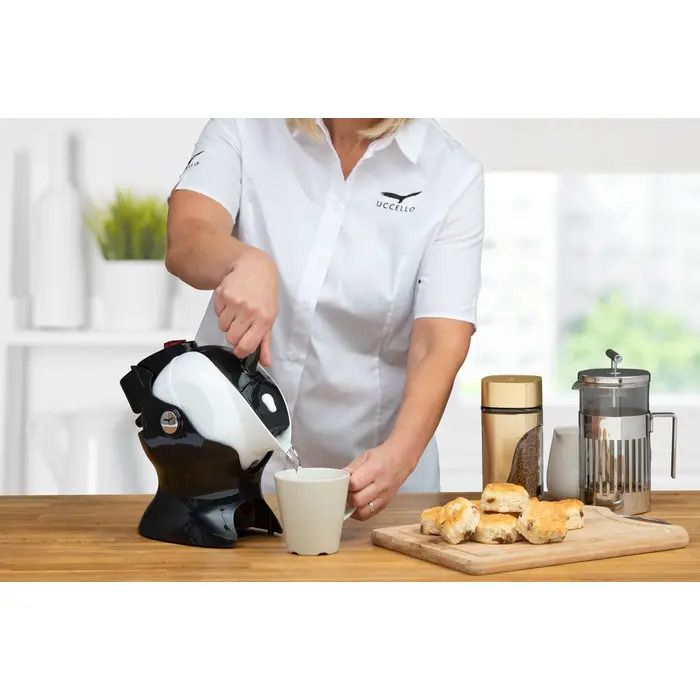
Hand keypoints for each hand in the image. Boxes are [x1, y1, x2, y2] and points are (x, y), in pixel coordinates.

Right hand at [214, 246, 277, 365]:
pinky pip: (217, 313)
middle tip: (242, 323)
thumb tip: (264, 361)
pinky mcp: (223, 295)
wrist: (254, 267)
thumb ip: (265, 341)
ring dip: (228, 322)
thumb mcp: (270, 316)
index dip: (241, 351)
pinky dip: (222, 311)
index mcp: (264, 319)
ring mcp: (234, 303)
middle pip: (231, 338)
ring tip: (238, 310)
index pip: (247, 346)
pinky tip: (232, 302)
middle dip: (234, 334)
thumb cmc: (264, 292)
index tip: (240, 350)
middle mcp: (249, 311)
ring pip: (222, 327)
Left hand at [343, 443, 414, 519]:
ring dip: (352, 508)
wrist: (401, 459)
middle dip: (347, 497)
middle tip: (344, 492)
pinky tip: (356, 506)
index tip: (342, 482)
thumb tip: (338, 478)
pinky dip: (360, 513)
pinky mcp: (385, 504)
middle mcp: (380, 486)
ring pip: (363, 512)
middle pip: (357, 500)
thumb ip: (351, 468)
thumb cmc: (381, 456)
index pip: (354, 484)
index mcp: (374, 471)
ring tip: (349, 500)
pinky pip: (369, 515)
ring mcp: (384, 497)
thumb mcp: (364, 456)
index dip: (345, 485)